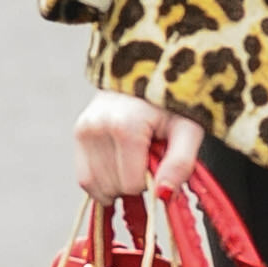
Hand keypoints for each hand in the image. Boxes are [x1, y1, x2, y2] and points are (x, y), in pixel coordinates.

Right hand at [74, 90, 205, 199]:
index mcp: (126, 127)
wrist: (149, 71)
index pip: (132, 184)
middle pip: (112, 187)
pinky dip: (102, 181)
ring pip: (93, 186)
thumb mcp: (189, 131)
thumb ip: (180, 164)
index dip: (151, 183)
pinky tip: (118, 167)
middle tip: (147, 160)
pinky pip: (84, 177)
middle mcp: (98, 127)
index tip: (160, 164)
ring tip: (133, 161)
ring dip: (116, 185)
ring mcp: (84, 129)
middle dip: (133, 184)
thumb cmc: (174, 104)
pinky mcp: (78, 132)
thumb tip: (162, 196)